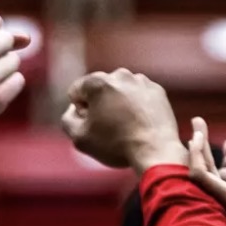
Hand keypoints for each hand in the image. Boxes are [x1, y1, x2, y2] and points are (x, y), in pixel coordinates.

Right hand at [61, 69, 186, 171]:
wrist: (155, 151)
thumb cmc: (115, 145)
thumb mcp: (79, 138)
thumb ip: (68, 119)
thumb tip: (74, 109)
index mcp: (98, 82)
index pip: (76, 91)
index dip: (79, 111)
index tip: (92, 125)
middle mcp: (120, 74)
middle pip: (99, 89)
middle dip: (99, 105)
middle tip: (109, 127)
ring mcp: (141, 81)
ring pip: (120, 92)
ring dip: (118, 105)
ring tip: (126, 127)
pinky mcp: (157, 90)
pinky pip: (139, 96)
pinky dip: (137, 107)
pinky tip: (140, 124)